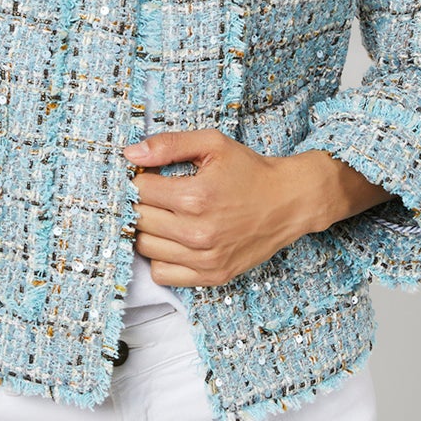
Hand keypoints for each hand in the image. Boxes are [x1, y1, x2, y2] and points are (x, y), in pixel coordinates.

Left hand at [121, 128, 388, 287]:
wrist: (290, 201)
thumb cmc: (250, 171)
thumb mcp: (213, 144)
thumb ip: (169, 145)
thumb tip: (130, 154)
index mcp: (196, 196)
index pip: (140, 191)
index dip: (140, 180)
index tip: (150, 177)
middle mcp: (198, 232)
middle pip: (140, 220)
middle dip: (142, 204)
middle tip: (157, 196)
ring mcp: (205, 258)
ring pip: (146, 248)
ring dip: (149, 231)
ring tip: (166, 217)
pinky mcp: (213, 275)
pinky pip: (163, 274)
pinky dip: (162, 258)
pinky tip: (174, 241)